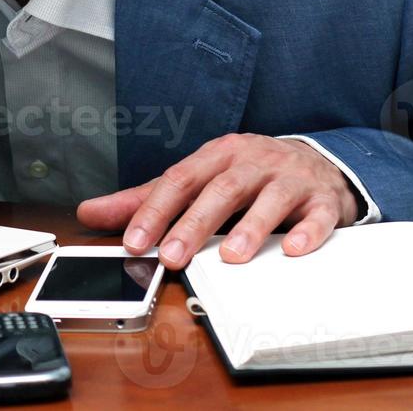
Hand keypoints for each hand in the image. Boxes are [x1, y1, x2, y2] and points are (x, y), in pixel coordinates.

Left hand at [76, 134, 360, 268]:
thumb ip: (147, 199)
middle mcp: (253, 161)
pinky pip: (319, 215)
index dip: (155, 210)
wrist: (316, 164)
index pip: (180, 179)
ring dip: (251, 228)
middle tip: (173, 256)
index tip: (134, 241)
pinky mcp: (323, 199)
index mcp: (218, 155)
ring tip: (232, 258)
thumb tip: (90, 212)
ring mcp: (290, 177)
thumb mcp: (198, 180)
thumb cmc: (249, 175)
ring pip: (270, 199)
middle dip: (194, 224)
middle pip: (222, 189)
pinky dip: (308, 231)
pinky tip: (294, 250)